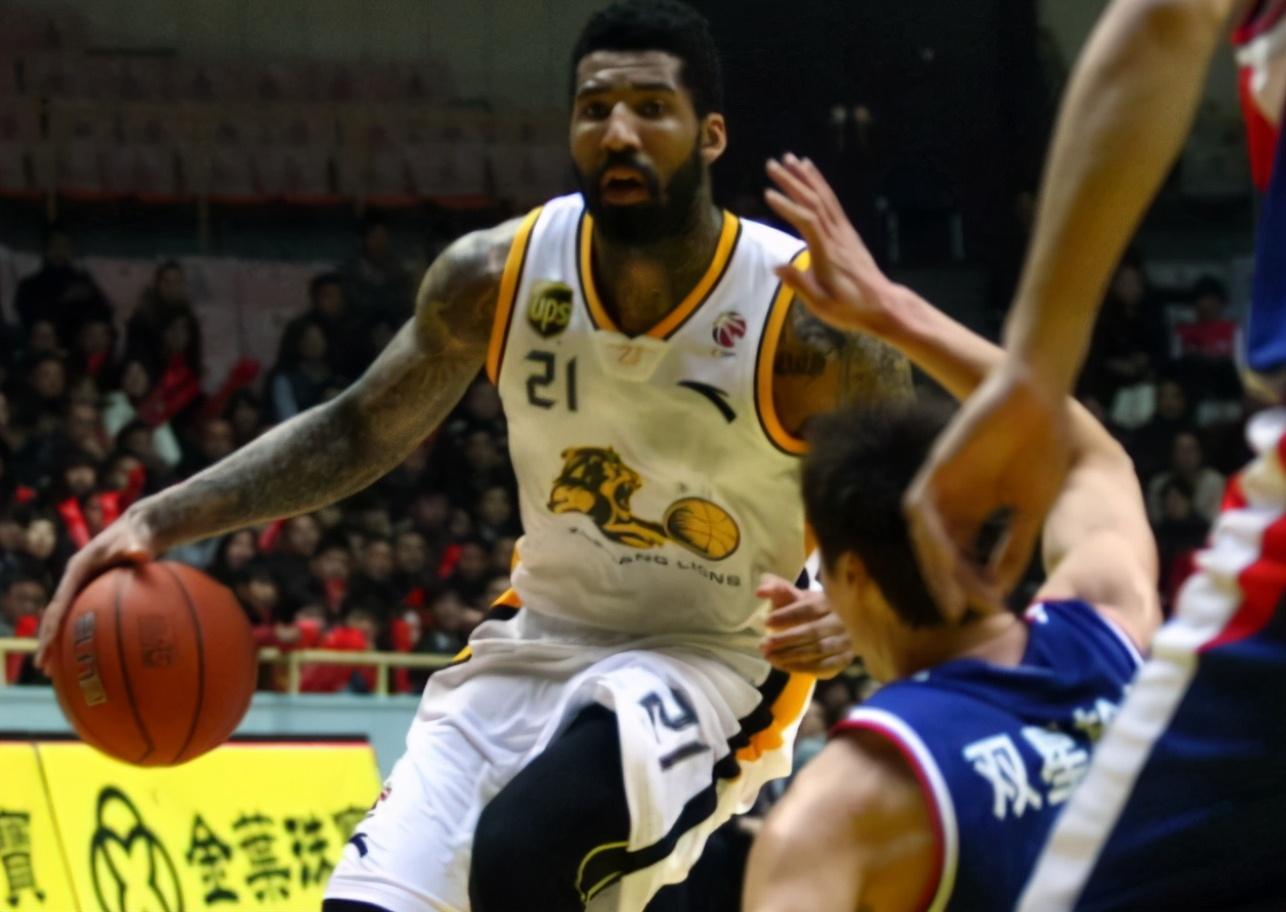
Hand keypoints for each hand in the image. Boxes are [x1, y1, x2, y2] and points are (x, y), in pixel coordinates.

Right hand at [37, 510, 155, 672]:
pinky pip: (83, 618)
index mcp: (77, 570)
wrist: (139, 529)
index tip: (48, 645)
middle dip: (47, 642)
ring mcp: (81, 588)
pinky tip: (90, 658)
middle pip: (55, 615)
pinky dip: (80, 636)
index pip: (60, 602)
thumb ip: (135, 548)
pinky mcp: (92, 593)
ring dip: (58, 644)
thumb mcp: (136, 539)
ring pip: (65, 620)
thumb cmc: (137, 534)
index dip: (53, 624)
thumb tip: (141, 553)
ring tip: (55, 672)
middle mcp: (74, 581)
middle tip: (44, 667)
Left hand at [758, 574, 853, 679]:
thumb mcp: (791, 596)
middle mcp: (840, 621)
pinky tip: (782, 665)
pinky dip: (800, 667)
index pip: (810, 608)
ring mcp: (845, 641)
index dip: (788, 615)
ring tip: (768, 656)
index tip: (767, 621)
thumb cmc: (802, 608)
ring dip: (790, 655)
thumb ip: (776, 588)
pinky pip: (822, 666)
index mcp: (829, 601)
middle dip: (785, 639)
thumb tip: (760, 591)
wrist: (824, 627)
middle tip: (763, 644)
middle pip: (813, 631)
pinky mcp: (843, 659)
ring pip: (817, 650)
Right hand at [763, 153, 896, 335]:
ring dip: (806, 177)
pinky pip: (832, 202)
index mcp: (827, 253)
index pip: (807, 222)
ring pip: (824, 197)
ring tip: (789, 158)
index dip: (788, 207)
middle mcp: (836, 236)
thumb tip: (776, 266)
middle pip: (813, 202)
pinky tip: (811, 174)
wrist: (882, 303)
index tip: (768, 194)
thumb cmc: (849, 308)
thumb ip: (800, 284)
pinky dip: (820, 185)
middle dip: (792, 182)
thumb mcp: (821, 304)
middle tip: (771, 164)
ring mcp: (843, 231)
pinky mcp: (847, 231)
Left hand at [904, 360, 1070, 619]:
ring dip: (936, 567)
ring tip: (951, 596)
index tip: (990, 612)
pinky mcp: (935, 468)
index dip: (973, 587)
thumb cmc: (1042, 449)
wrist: (1038, 400)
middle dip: (948, 585)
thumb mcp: (1031, 509)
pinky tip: (946, 558)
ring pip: (927, 537)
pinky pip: (920, 509)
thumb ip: (1015, 547)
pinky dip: (930, 536)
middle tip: (958, 615)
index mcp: (975, 513)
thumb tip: (1004, 590)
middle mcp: (953, 503)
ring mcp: (942, 486)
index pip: (964, 559)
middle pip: (940, 554)